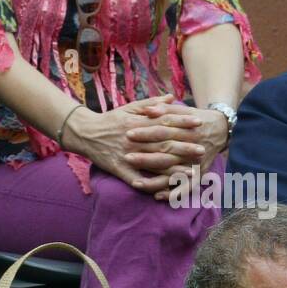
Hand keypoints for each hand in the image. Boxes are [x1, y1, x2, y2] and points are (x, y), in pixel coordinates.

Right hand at [64, 95, 203, 193]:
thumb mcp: (129, 107)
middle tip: (202, 149)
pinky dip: (149, 185)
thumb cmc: (110, 119)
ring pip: (153, 162)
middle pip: (163, 143)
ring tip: (190, 171)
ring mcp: (127, 154)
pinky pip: (135, 179)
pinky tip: (163, 190)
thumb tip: (172, 97)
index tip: (199, 123)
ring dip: (173, 168)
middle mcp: (134, 138)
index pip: (164, 121)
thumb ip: (152, 103)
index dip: (182, 122)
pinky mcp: (119, 169)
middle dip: (184, 147)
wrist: (84, 133)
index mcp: (138, 122)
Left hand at [123, 104, 229, 200]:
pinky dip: (174, 193)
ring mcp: (196, 163)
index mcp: (186, 130)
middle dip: (146, 158)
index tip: (128, 134)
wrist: (221, 128)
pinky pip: (187, 188)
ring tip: (136, 184)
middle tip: (127, 158)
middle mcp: (191, 148)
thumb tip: (147, 110)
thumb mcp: (182, 110)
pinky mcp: (200, 174)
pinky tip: (158, 197)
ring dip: (155, 181)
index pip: (163, 132)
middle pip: (166, 154)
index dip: (145, 133)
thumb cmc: (196, 118)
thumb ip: (164, 109)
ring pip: (174, 175)